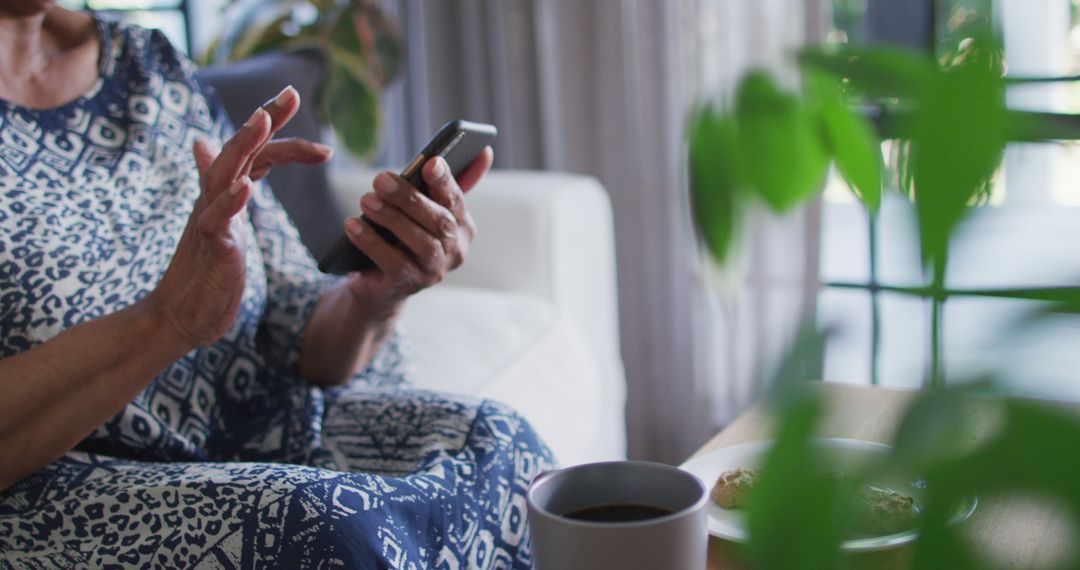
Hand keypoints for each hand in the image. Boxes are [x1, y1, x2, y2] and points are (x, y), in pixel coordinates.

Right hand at [149, 86, 330, 347]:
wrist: (177, 315)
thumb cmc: (203, 272)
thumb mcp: (217, 222)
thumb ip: (219, 186)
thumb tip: (203, 145)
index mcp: (224, 194)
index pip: (252, 150)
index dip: (272, 125)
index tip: (295, 98)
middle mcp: (214, 199)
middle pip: (239, 149)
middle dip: (265, 119)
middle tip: (292, 93)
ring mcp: (210, 221)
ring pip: (223, 174)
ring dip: (243, 146)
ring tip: (261, 119)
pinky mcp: (209, 248)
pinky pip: (217, 220)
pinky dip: (229, 201)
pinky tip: (245, 185)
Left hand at [342, 147, 493, 316]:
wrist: (382, 281)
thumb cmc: (406, 235)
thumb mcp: (425, 208)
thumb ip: (447, 183)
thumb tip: (485, 151)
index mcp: (462, 226)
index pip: (457, 200)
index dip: (445, 181)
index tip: (431, 162)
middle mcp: (454, 251)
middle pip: (440, 222)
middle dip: (410, 198)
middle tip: (380, 179)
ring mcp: (433, 271)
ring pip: (421, 243)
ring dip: (392, 219)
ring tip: (367, 200)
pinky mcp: (408, 285)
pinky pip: (394, 263)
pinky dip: (372, 243)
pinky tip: (353, 226)